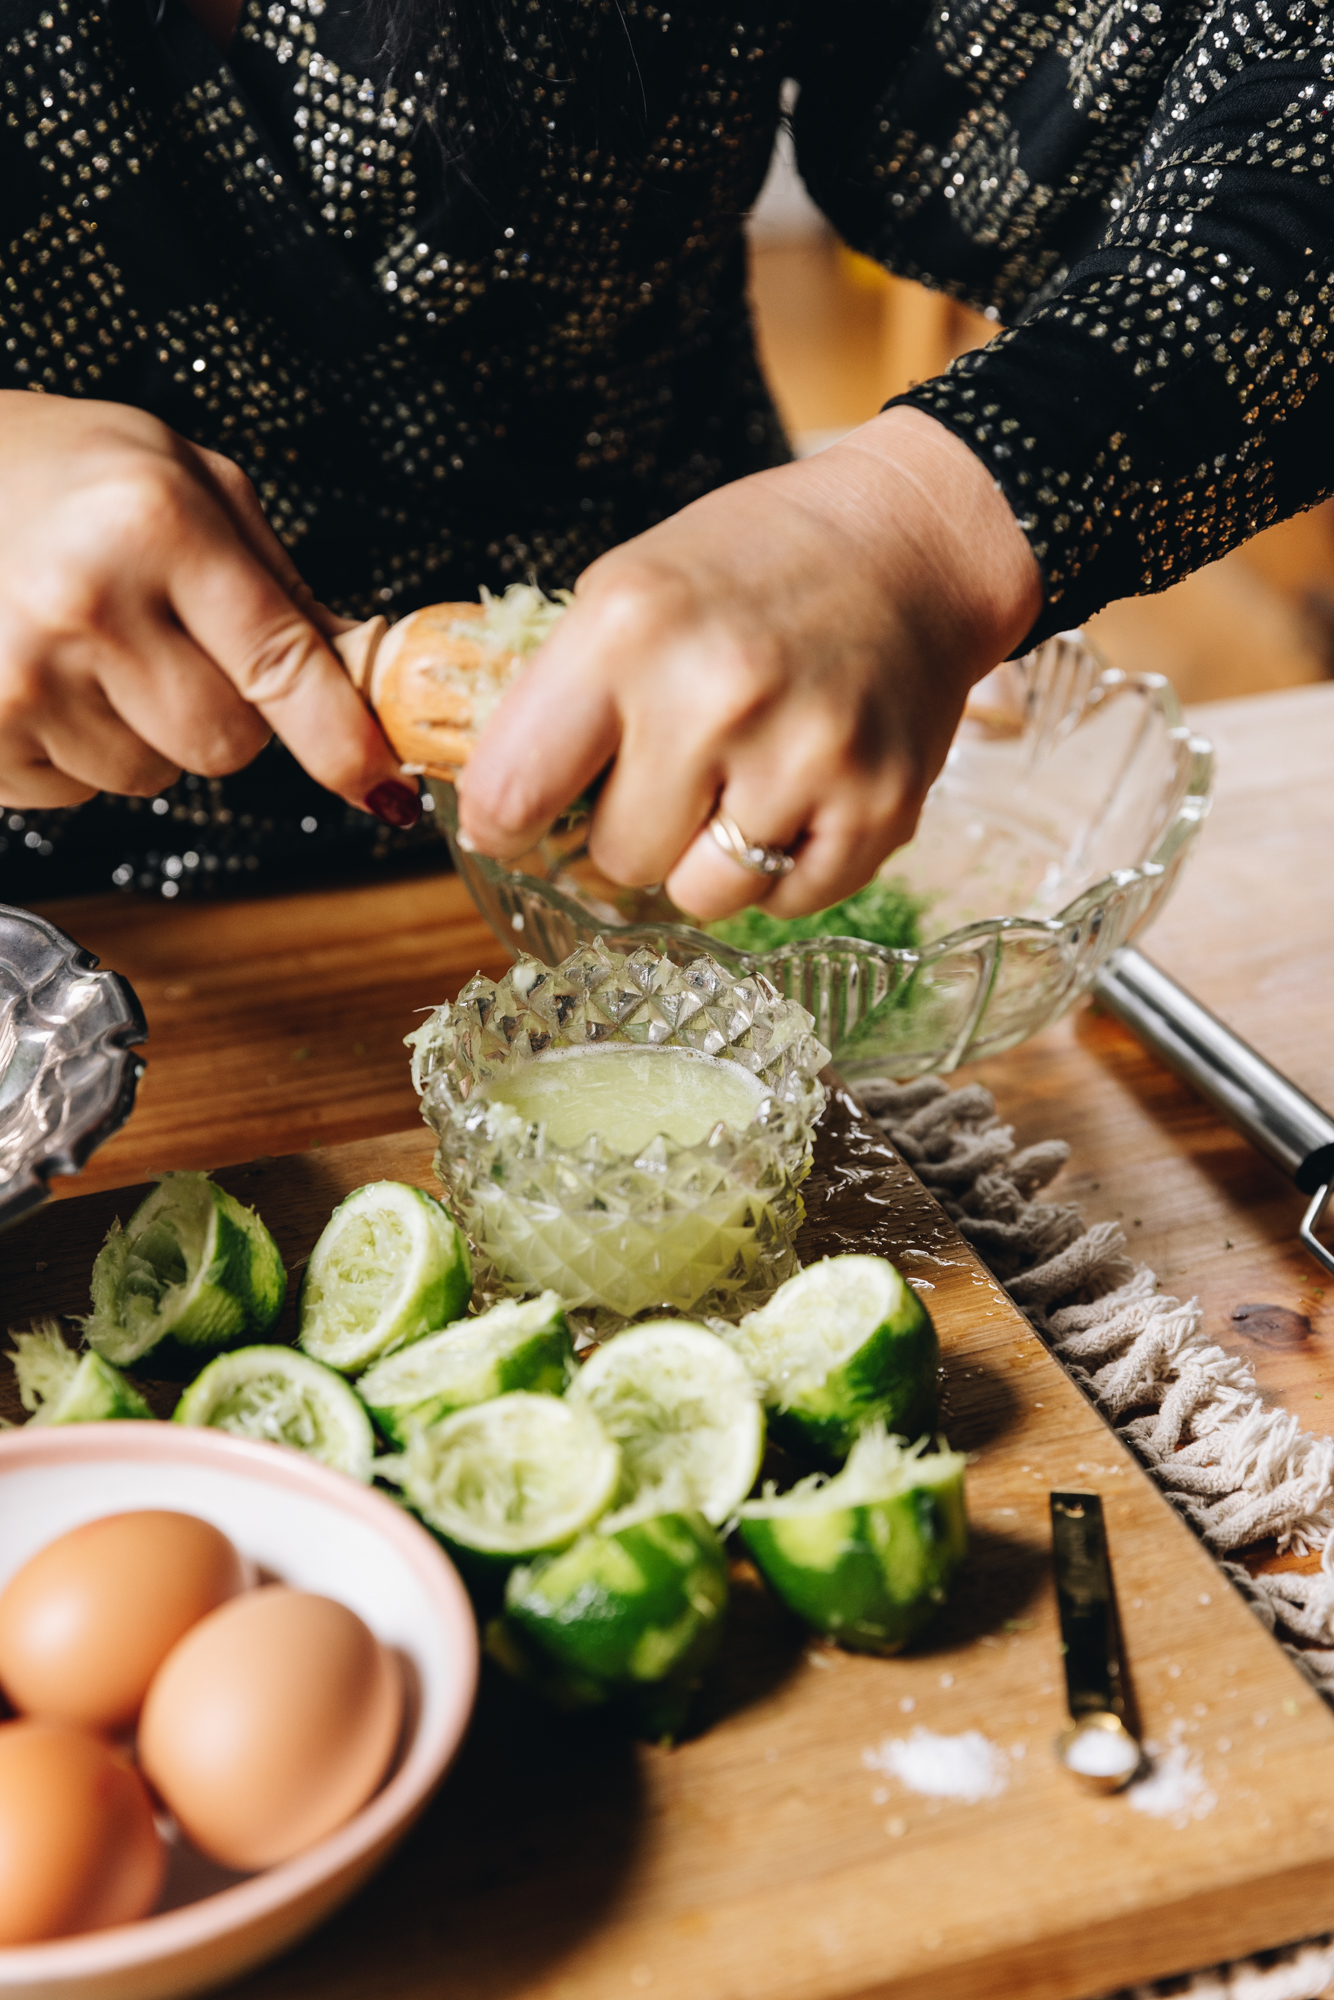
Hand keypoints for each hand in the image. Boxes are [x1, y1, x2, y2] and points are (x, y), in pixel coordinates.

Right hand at [0, 392, 417, 823]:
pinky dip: (73, 750)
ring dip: (140, 731)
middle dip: (221, 711)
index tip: (383, 789)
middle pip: (226, 743)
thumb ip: (282, 589)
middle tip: (166, 640)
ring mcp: (19, 675)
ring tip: (88, 647)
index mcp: (153, 524)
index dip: (342, 740)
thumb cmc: (67, 474)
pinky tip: (43, 673)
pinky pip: (78, 792)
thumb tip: (368, 683)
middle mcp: (83, 600)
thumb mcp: (189, 484)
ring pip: (152, 775)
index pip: (280, 664)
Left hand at [458, 406, 1040, 919]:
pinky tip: (796, 797)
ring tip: (737, 786)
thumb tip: (498, 819)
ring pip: (700, 897)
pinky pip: (786, 904)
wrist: (909, 547)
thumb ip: (559, 702)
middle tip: (671, 774)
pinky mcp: (878, 808)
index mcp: (629, 628)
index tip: (517, 825)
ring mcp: (804, 757)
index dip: (503, 825)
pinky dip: (781, 869)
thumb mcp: (628, 591)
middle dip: (630, 832)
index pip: (512, 792)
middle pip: (616, 860)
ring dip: (705, 862)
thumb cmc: (750, 569)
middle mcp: (716, 694)